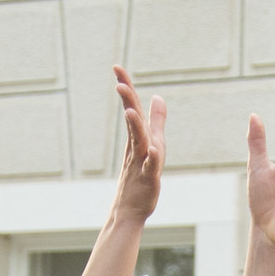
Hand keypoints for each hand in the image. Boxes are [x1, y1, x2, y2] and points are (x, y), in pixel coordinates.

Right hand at [109, 66, 164, 226]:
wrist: (131, 209)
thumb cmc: (140, 176)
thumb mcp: (153, 142)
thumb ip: (155, 120)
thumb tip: (158, 96)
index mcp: (138, 136)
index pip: (131, 107)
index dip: (126, 87)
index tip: (116, 67)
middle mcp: (137, 146)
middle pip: (132, 120)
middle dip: (128, 102)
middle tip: (119, 83)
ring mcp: (141, 162)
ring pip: (138, 141)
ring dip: (135, 126)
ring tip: (131, 110)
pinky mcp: (148, 179)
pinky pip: (149, 168)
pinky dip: (151, 159)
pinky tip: (153, 150)